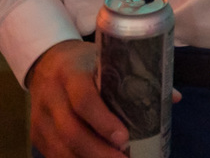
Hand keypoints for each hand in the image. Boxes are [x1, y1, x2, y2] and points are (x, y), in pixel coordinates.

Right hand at [27, 40, 128, 157]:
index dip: (103, 121)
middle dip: (99, 152)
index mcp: (70, 73)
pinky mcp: (37, 134)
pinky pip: (55, 155)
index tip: (123, 138)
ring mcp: (40, 118)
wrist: (46, 62)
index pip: (84, 100)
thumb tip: (173, 97)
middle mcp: (51, 97)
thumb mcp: (104, 60)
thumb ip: (134, 78)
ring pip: (61, 149)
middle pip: (71, 131)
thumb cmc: (84, 63)